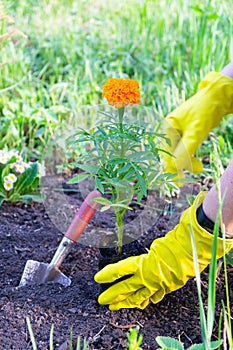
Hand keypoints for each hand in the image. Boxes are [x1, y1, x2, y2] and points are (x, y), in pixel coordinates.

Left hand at [95, 192, 232, 309]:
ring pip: (138, 298)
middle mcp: (149, 278)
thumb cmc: (176, 242)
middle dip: (113, 296)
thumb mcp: (157, 241)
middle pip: (126, 290)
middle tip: (101, 301)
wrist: (195, 251)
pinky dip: (145, 300)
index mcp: (144, 265)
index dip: (107, 275)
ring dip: (125, 302)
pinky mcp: (166, 288)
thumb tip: (131, 245)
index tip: (96, 278)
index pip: (120, 270)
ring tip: (115, 307)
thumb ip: (142, 246)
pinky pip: (152, 297)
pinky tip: (140, 303)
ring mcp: (158, 285)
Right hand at [163, 71, 232, 177]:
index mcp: (167, 127)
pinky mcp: (188, 134)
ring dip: (187, 162)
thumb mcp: (195, 133)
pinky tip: (197, 163)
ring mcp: (179, 132)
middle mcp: (171, 130)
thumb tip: (174, 168)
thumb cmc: (204, 111)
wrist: (217, 97)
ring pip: (179, 152)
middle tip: (184, 181)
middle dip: (179, 166)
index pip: (165, 152)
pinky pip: (186, 149)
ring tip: (199, 168)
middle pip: (171, 153)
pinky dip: (191, 157)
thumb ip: (184, 150)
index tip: (176, 181)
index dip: (170, 167)